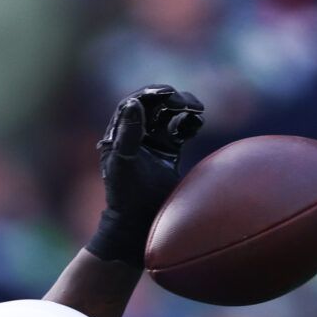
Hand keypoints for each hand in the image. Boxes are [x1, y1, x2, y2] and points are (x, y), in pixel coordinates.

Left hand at [89, 84, 205, 265]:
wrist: (138, 222)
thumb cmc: (125, 195)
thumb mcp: (124, 162)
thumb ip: (129, 133)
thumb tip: (134, 102)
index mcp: (120, 133)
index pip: (134, 103)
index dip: (151, 94)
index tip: (168, 93)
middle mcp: (136, 135)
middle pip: (155, 105)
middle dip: (172, 99)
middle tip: (187, 104)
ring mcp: (153, 142)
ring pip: (169, 114)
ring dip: (183, 108)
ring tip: (196, 110)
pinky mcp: (168, 151)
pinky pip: (181, 129)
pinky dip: (189, 123)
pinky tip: (196, 124)